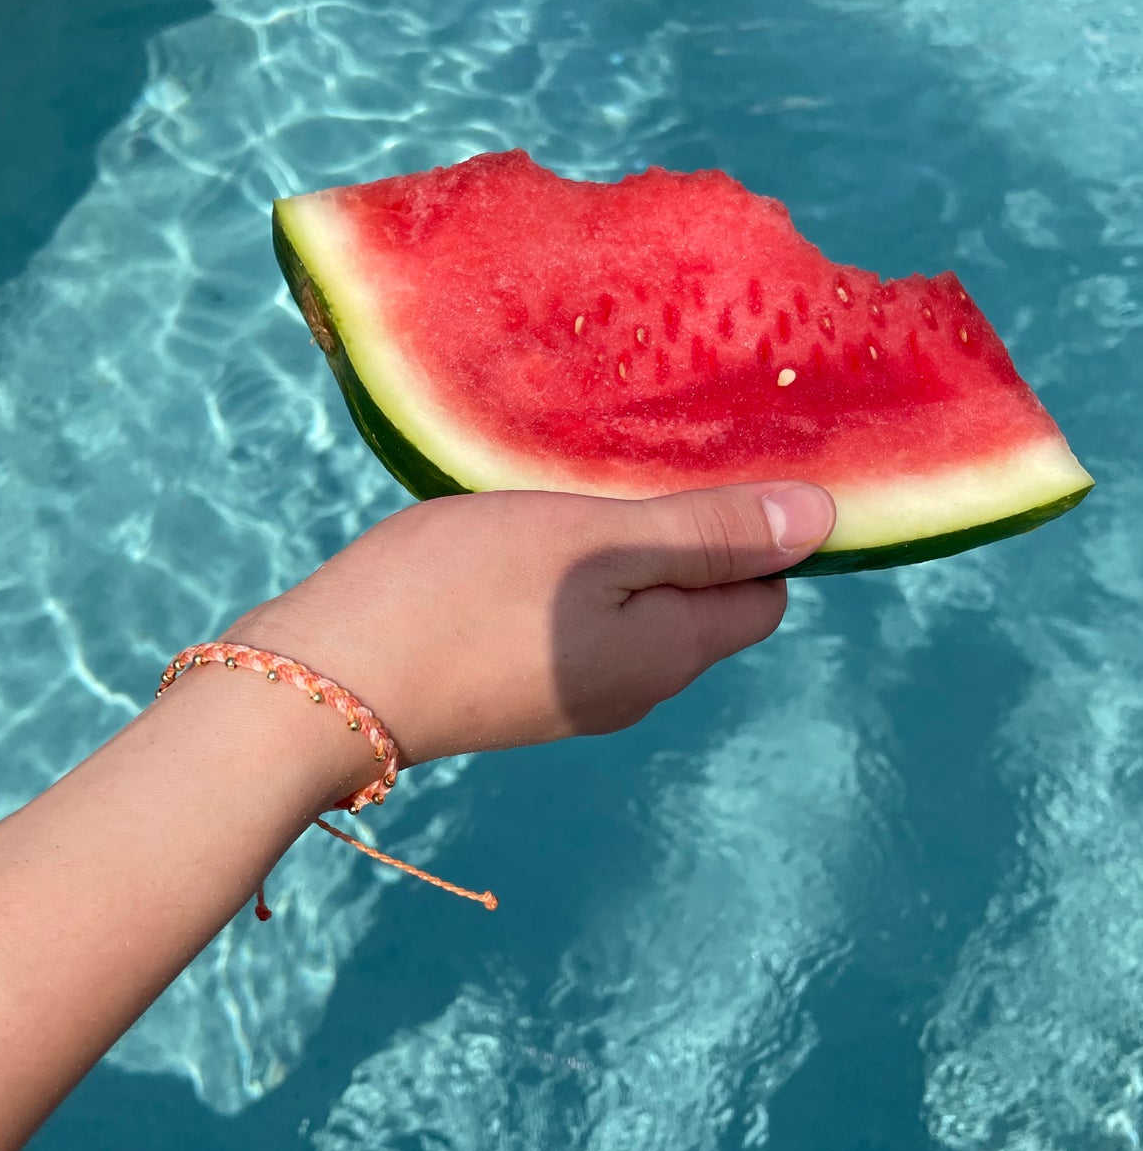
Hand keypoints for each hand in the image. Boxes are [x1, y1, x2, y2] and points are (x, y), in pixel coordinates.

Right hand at [231, 481, 834, 769]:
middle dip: (689, 532)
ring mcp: (566, 695)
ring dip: (619, 549)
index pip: (766, 591)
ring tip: (575, 483)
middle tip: (639, 455)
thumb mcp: (596, 542)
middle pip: (699, 601)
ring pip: (630, 609)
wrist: (322, 686)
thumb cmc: (463, 595)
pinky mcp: (508, 688)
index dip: (760, 526)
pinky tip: (520, 529)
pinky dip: (566, 574)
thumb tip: (827, 522)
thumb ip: (709, 532)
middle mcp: (633, 689)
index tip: (717, 456)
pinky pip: (571, 621)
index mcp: (672, 653)